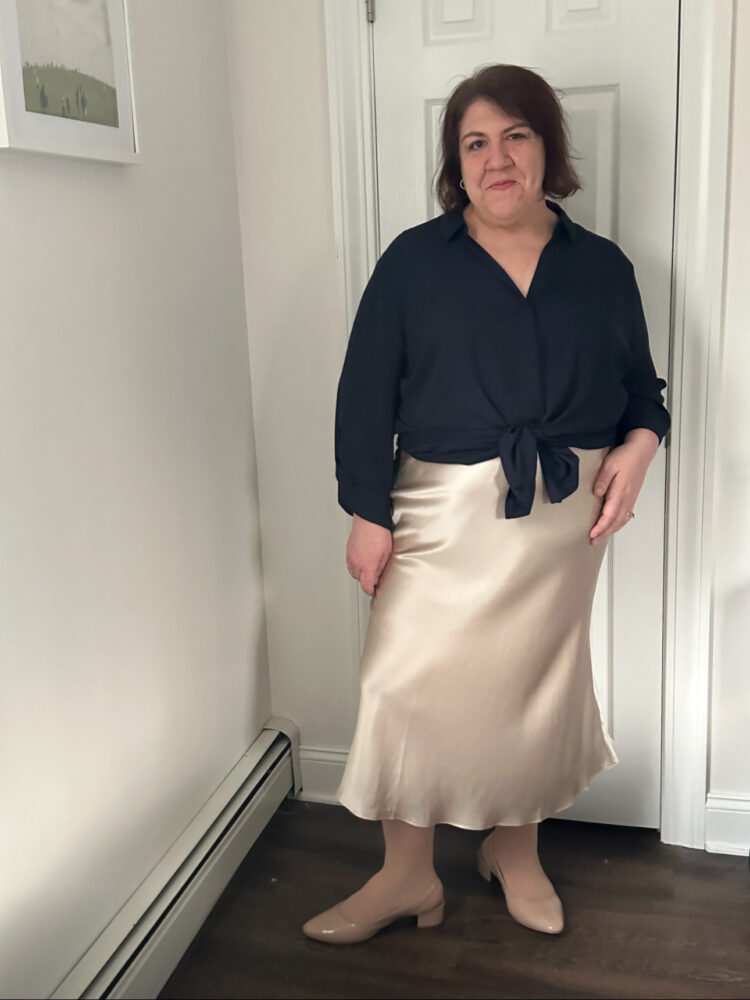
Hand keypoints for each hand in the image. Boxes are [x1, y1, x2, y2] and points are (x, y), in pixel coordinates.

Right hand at [346, 514, 392, 594]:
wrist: (368, 519)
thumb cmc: (379, 533)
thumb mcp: (386, 553)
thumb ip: (381, 568)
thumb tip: (379, 576)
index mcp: (367, 566)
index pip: (366, 586)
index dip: (371, 590)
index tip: (374, 590)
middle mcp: (356, 563)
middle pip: (359, 580)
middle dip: (366, 580)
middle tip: (375, 577)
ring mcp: (351, 556)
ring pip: (353, 572)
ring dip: (360, 573)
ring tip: (368, 568)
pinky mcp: (348, 550)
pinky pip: (350, 563)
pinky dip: (355, 565)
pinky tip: (362, 560)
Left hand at [589, 430, 658, 544]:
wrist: (641, 451)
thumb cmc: (626, 456)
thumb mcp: (609, 465)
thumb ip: (602, 481)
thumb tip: (597, 494)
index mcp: (620, 492)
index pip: (609, 515)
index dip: (601, 527)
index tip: (592, 534)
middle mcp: (627, 498)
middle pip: (615, 521)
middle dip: (604, 533)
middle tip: (593, 540)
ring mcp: (631, 498)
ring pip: (621, 520)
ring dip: (611, 530)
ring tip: (601, 536)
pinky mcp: (632, 496)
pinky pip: (626, 515)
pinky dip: (619, 523)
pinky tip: (614, 525)